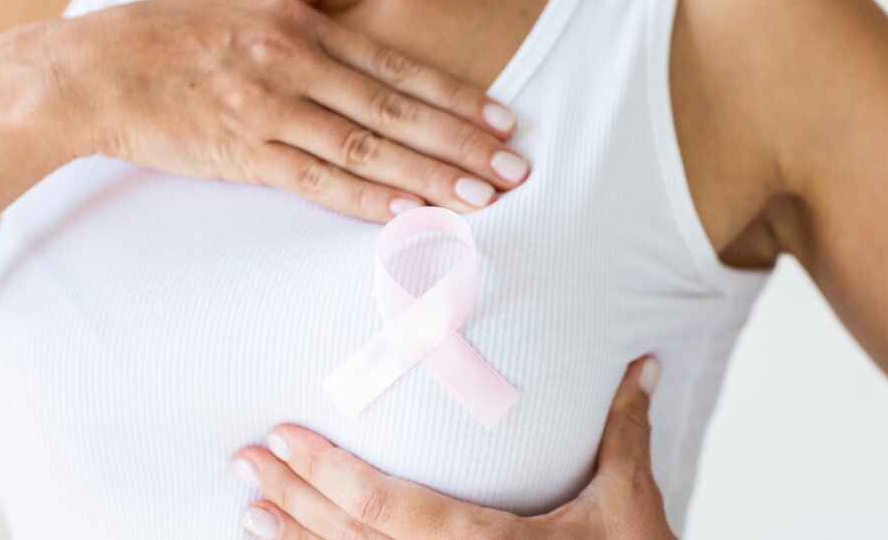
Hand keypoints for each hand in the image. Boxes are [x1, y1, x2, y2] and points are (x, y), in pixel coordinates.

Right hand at [36, 0, 529, 221]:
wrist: (89, 71)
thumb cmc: (169, 30)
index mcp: (300, 27)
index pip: (397, 68)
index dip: (455, 98)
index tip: (502, 122)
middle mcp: (294, 67)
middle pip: (396, 112)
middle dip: (462, 146)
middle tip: (515, 172)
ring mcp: (269, 113)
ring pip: (366, 150)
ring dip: (430, 178)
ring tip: (482, 200)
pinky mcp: (243, 155)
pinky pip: (317, 182)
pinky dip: (367, 200)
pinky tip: (411, 215)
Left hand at [231, 355, 673, 538]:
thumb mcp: (627, 504)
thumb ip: (624, 430)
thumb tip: (642, 363)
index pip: (383, 505)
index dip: (327, 472)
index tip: (284, 439)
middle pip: (349, 537)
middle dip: (292, 495)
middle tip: (245, 458)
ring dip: (295, 536)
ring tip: (251, 505)